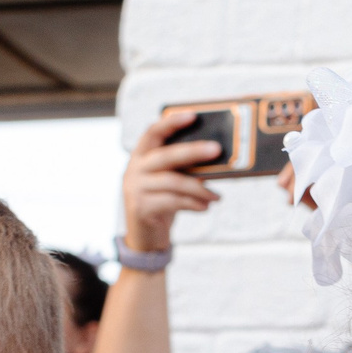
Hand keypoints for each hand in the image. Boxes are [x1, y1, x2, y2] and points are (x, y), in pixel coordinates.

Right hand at [122, 111, 223, 253]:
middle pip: (166, 156)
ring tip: (216, 196)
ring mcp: (135, 189)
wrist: (144, 237)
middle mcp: (134, 169)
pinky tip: (206, 206)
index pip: (153, 132)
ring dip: (199, 188)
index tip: (193, 115)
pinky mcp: (141, 208)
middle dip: (193, 151)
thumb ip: (182, 169)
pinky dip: (193, 203)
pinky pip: (172, 202)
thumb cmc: (162, 203)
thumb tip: (215, 158)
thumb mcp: (170, 182)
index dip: (171, 122)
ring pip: (172, 182)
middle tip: (217, 149)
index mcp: (141, 156)